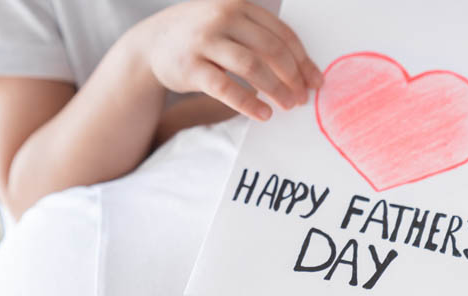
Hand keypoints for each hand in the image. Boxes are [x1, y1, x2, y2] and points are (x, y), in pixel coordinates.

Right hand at [122, 0, 323, 120]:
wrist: (151, 42)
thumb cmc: (201, 37)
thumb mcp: (229, 24)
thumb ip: (260, 38)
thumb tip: (303, 71)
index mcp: (240, 7)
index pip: (282, 34)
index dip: (303, 61)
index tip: (316, 82)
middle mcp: (223, 19)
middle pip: (271, 50)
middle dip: (293, 77)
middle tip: (302, 98)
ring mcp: (205, 41)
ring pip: (252, 67)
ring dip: (276, 90)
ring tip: (288, 106)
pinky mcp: (190, 66)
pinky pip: (226, 87)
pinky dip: (248, 103)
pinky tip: (262, 114)